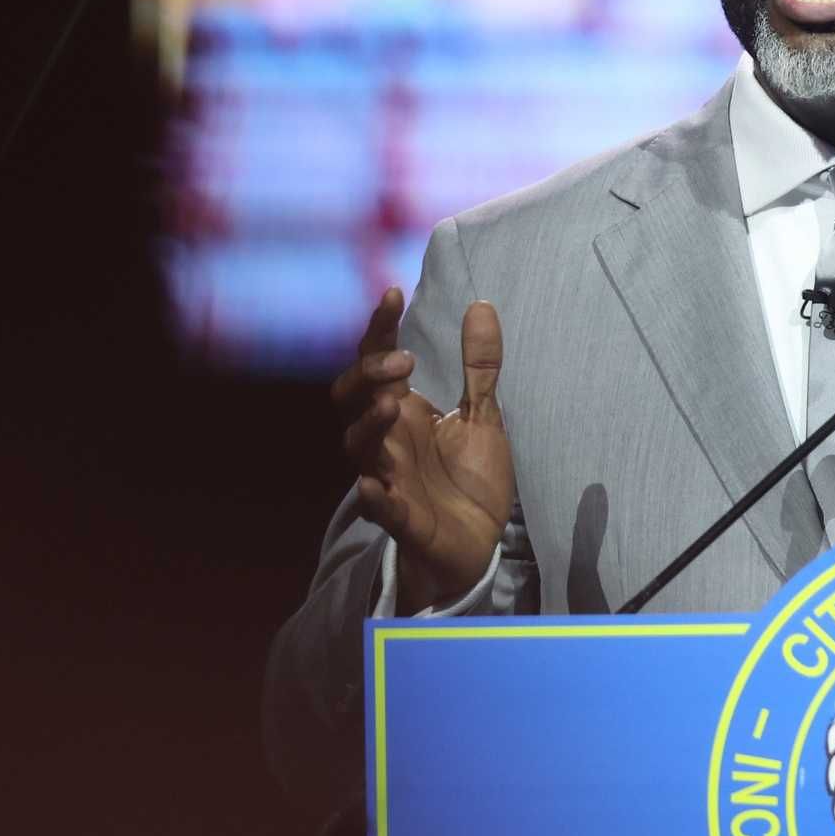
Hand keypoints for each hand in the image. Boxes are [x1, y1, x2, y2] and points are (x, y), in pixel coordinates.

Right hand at [331, 289, 514, 612]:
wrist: (480, 542)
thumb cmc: (470, 478)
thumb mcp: (483, 415)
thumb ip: (479, 366)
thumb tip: (481, 306)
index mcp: (404, 412)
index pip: (377, 363)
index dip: (378, 330)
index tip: (393, 293)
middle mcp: (387, 441)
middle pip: (351, 399)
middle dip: (367, 375)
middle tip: (401, 361)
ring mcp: (390, 478)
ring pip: (358, 448)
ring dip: (369, 424)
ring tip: (391, 404)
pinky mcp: (403, 519)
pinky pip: (380, 509)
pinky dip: (375, 499)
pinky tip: (372, 487)